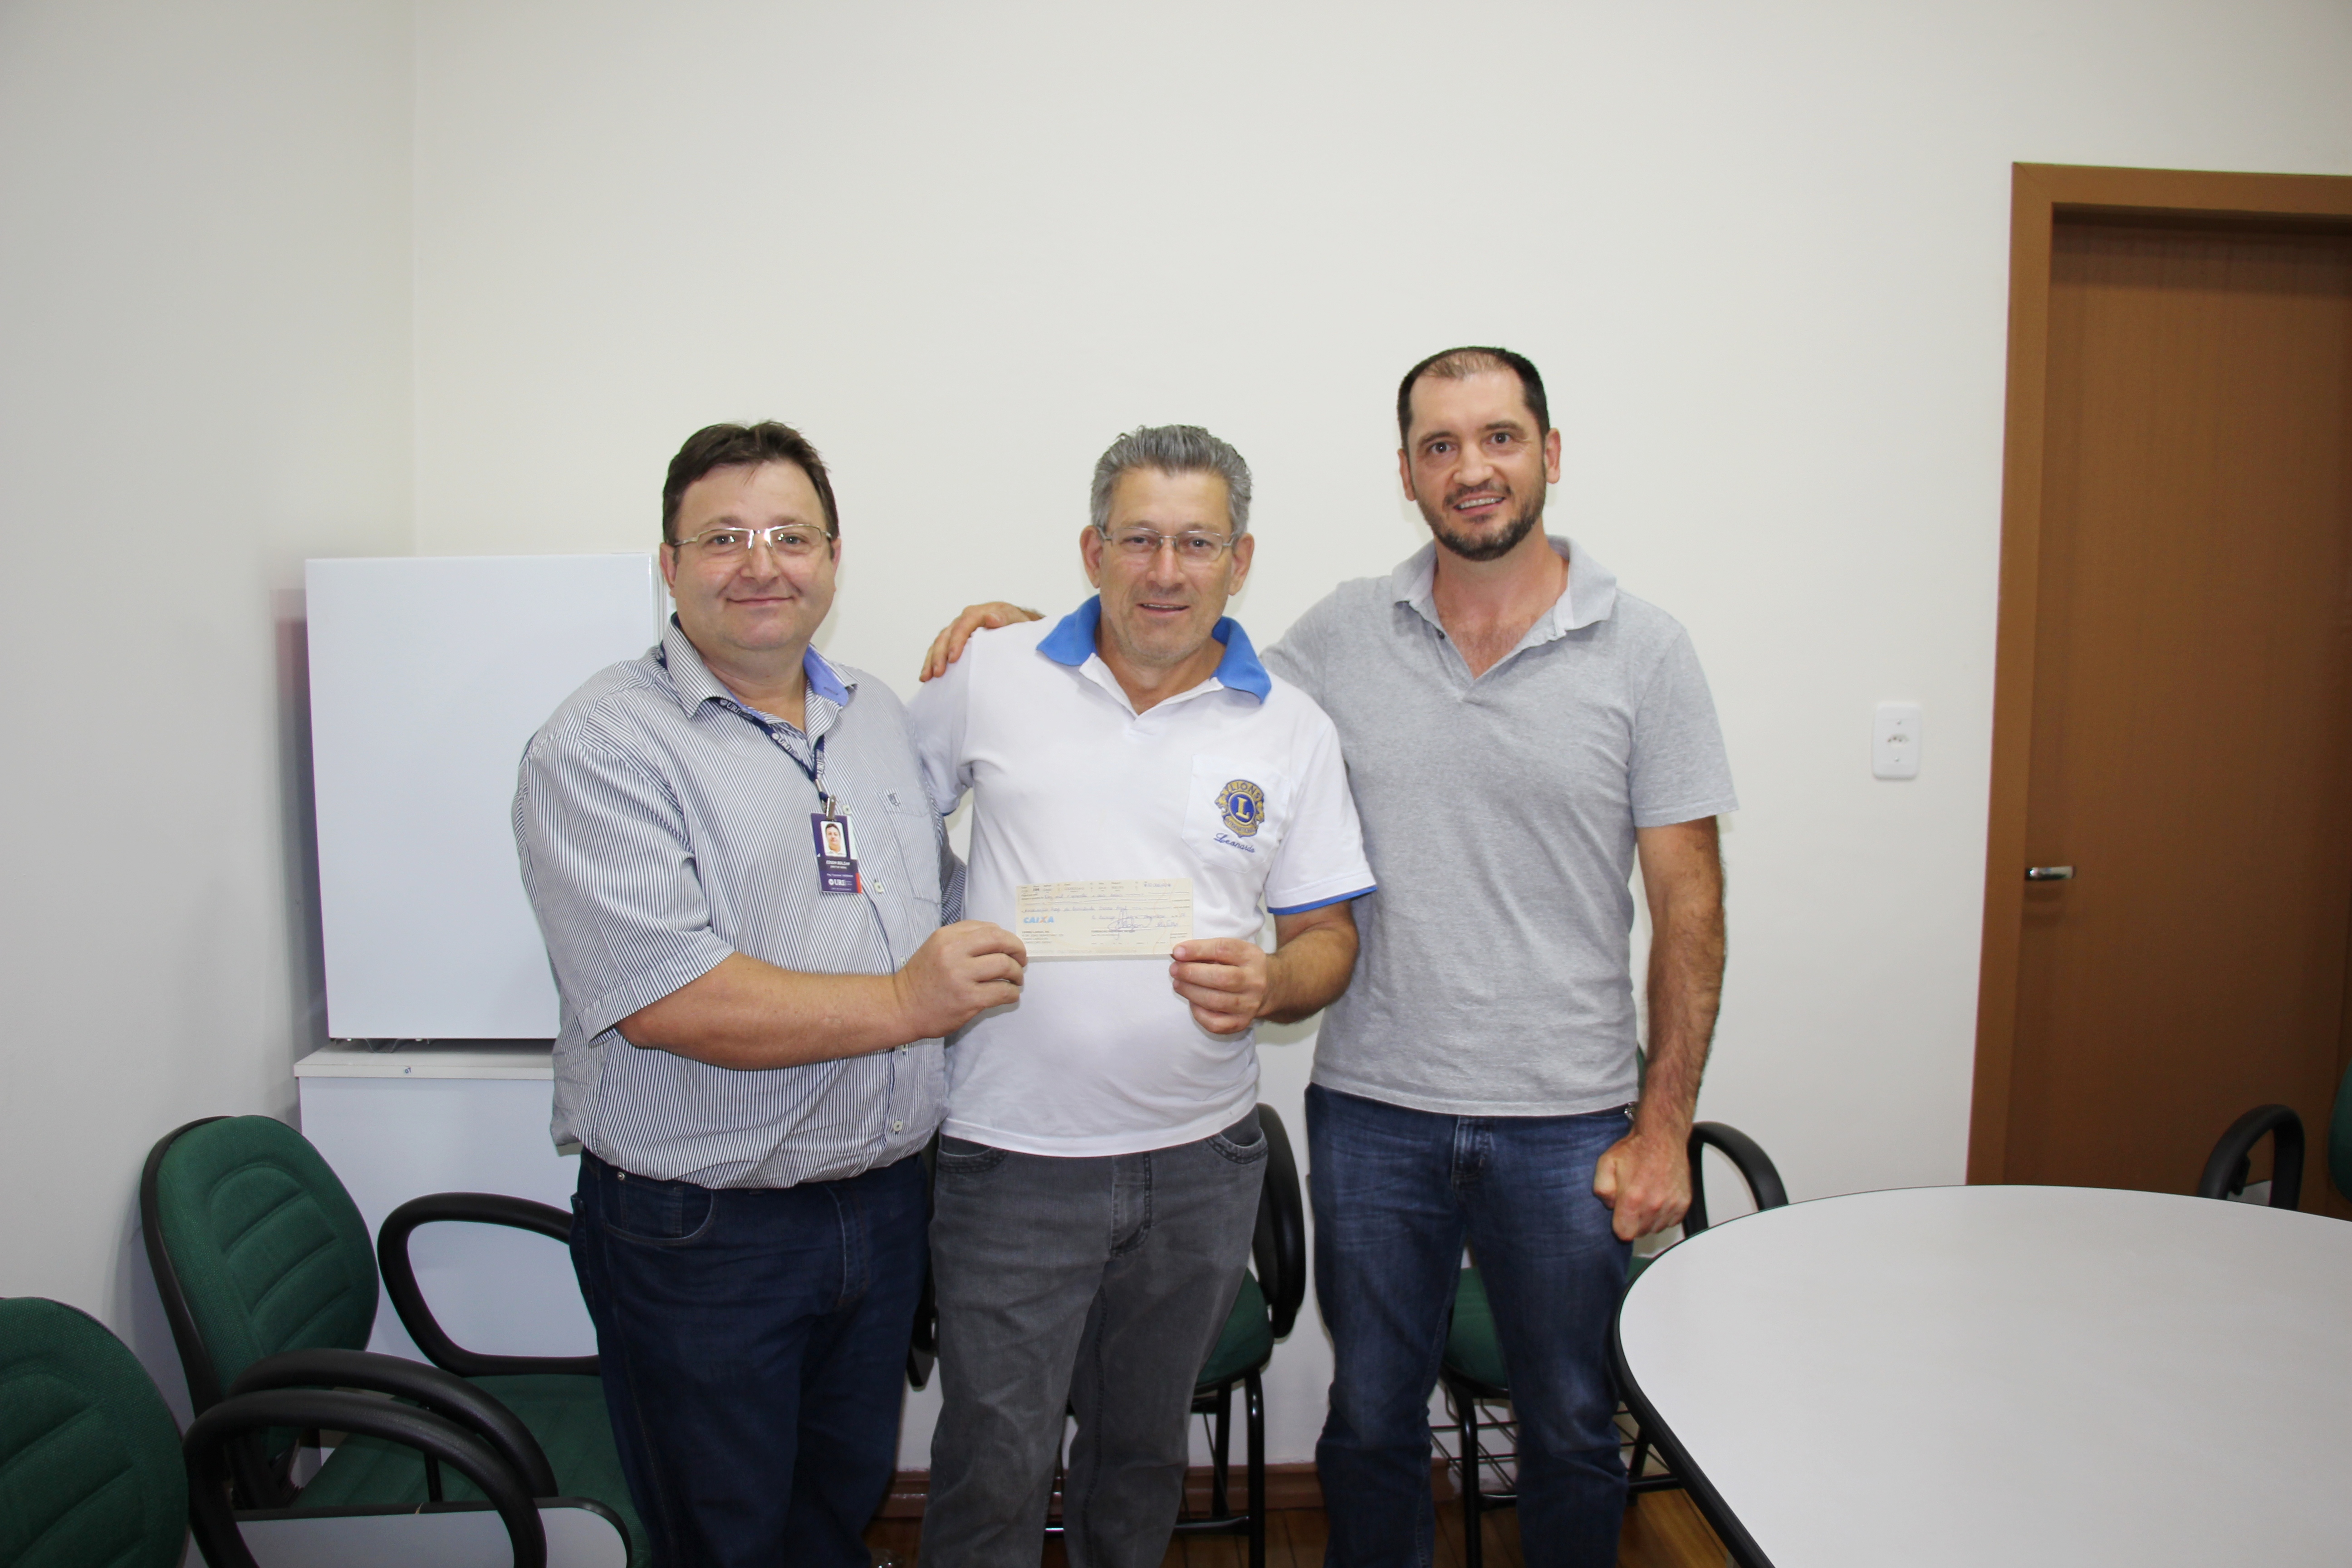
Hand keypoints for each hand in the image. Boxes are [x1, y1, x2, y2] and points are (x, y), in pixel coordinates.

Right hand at [894, 921, 1026, 1037]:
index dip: (1007, 937)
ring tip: (1016, 980)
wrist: (901, 1007)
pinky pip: (1002, 992)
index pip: (988, 928)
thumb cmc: (921, 978)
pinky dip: (1012, 993)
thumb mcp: (936, 947)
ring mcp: (961, 976)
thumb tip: (1000, 939)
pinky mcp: (968, 1000)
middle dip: (1018, 950)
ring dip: (1017, 973)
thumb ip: (963, 939)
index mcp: (946, 936)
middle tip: (1021, 960)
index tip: (1011, 947)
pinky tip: (1010, 995)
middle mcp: (953, 952)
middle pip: (1001, 942)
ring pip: (1005, 966)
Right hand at [919, 602, 1042, 681]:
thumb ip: (1004, 618)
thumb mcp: (1014, 619)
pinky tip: (927, 676)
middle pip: (946, 635)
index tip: (953, 659)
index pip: (962, 626)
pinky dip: (931, 662)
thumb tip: (992, 618)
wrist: (1014, 625)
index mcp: (977, 614)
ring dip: (931, 660)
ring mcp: (956, 631)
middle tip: (938, 673)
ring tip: (927, 677)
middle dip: (940, 655)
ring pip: (939, 643)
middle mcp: (963, 620)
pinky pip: (939, 650)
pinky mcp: (953, 642)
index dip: (956, 642)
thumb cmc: (1015, 624)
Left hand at [1169, 938, 1268, 1034]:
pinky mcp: (1242, 1023)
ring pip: (1215, 1001)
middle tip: (1174, 970)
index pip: (1223, 950)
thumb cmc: (1241, 966)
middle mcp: (1254, 981)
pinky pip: (1215, 1023)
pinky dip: (1198, 1013)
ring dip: (1190, 992)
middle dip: (1191, 973)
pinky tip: (1193, 1002)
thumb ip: (1208, 950)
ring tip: (1178, 984)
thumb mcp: (1233, 950)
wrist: (1268, 988)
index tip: (1178, 951)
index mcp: (1251, 957)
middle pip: (1220, 978)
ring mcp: (1249, 1004)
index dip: (1197, 950)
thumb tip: (1178, 954)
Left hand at [1591, 1128, 1690, 1240]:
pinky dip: (1664, 1214)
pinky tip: (1658, 1197)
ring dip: (1649, 1218)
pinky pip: (1671, 1221)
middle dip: (1633, 1221)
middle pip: (1640, 1232)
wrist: (1661, 1136)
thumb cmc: (1636, 1149)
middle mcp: (1654, 1204)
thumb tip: (1610, 1206)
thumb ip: (1601, 1189)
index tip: (1620, 1215)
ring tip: (1646, 1196)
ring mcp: (1671, 1204)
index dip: (1620, 1225)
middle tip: (1632, 1201)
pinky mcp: (1684, 1203)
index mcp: (1633, 1198)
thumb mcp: (1606, 1163)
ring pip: (1656, 1228)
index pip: (1625, 1233)